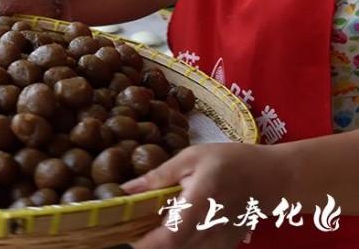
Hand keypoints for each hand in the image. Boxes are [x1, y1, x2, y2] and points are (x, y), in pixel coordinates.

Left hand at [123, 143, 289, 248]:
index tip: (125, 231)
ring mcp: (219, 244)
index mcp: (199, 204)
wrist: (273, 178)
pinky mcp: (225, 248)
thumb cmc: (230, 160)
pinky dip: (180, 244)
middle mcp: (209, 231)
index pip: (168, 238)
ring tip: (151, 223)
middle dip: (147, 242)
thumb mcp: (191, 158)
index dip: (143, 243)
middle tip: (132, 224)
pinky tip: (175, 225)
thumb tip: (126, 190)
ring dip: (163, 244)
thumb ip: (158, 176)